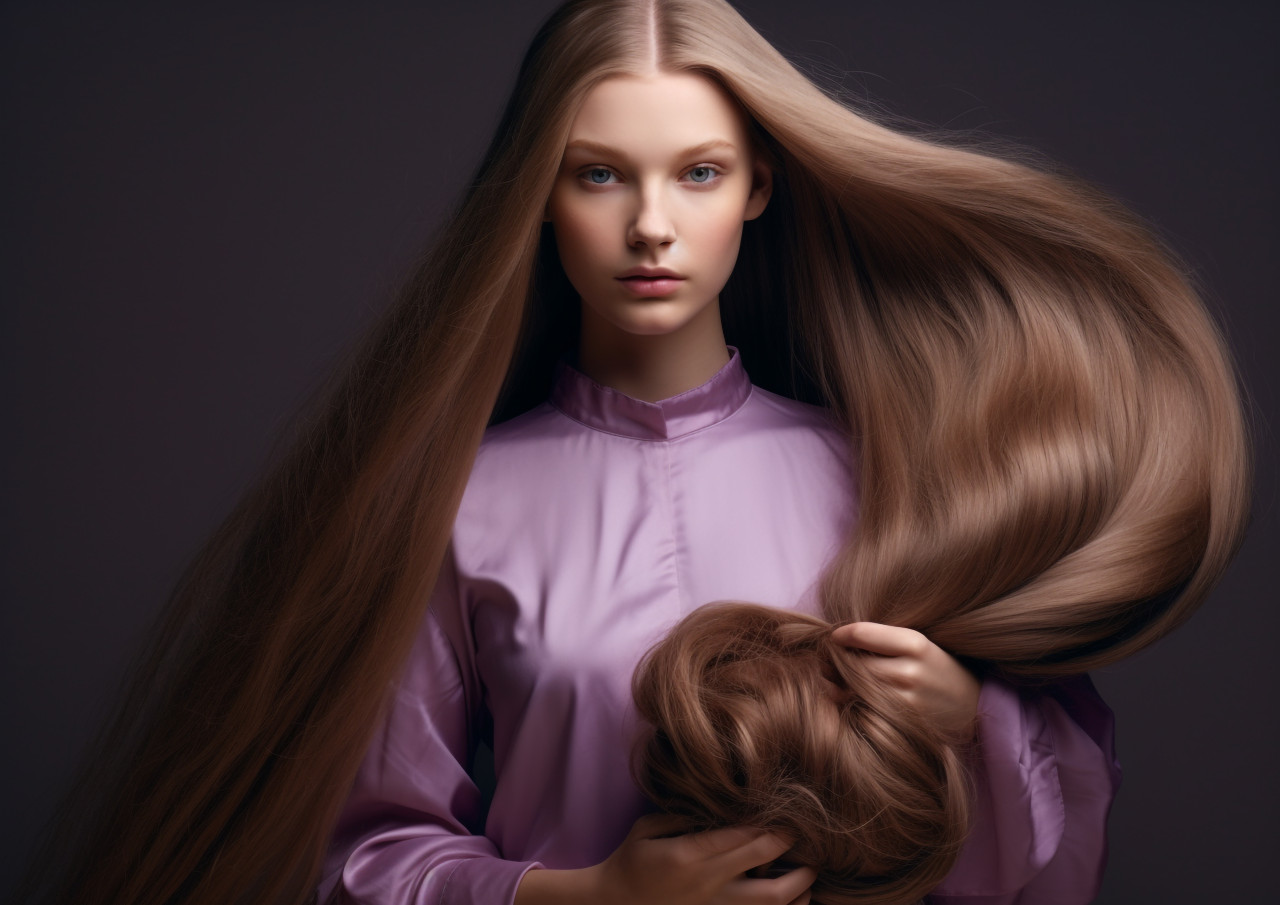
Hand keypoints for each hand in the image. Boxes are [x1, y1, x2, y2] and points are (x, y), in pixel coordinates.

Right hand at [517, 812, 814, 904]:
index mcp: (690, 855)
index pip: (744, 835)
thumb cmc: (631, 861)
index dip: (773, 821)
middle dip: (791, 843)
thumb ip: (684, 815)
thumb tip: (722, 804)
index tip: (788, 808)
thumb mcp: (648, 827)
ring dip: (799, 883)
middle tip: (806, 831)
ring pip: (773, 901)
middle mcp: (709, 884)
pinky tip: (797, 897)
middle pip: (765, 860)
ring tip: (810, 868)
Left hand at [831, 622, 979, 741]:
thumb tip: (834, 642)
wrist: (971, 703)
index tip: (834, 637)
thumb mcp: (916, 643)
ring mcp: (906, 698)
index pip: (861, 633)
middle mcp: (910, 670)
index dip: (840, 635)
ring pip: (855, 687)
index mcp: (914, 643)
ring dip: (842, 683)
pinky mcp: (902, 720)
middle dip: (837, 662)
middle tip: (830, 662)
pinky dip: (855, 702)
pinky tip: (858, 697)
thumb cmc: (935, 667)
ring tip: (843, 679)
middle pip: (854, 662)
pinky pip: (865, 707)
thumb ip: (881, 639)